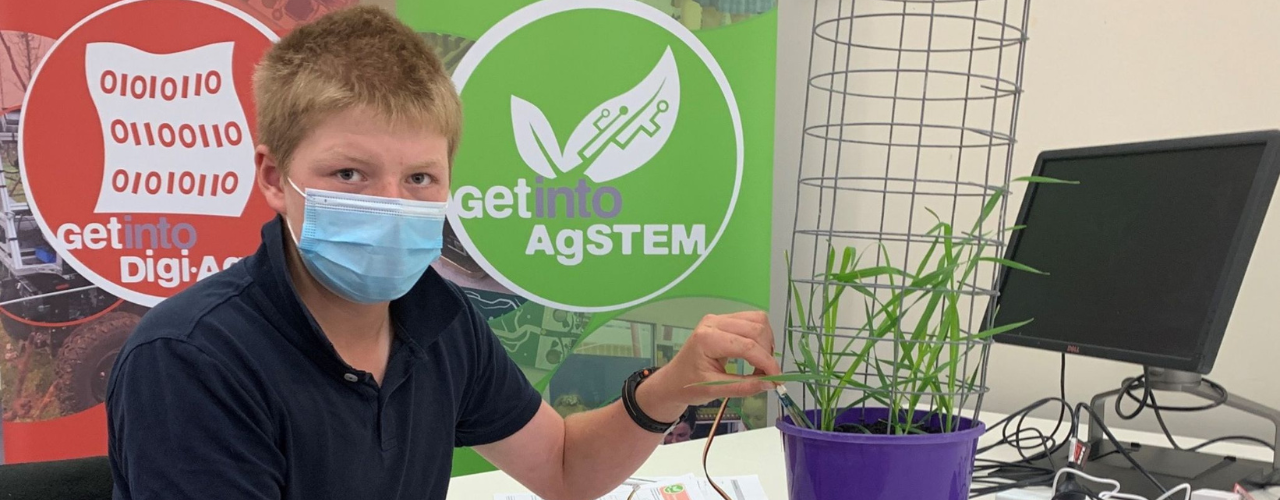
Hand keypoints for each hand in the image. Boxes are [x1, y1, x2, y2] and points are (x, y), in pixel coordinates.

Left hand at [635, 311, 781, 421]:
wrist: (673, 380)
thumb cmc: (688, 386)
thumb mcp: (714, 390)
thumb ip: (744, 386)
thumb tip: (771, 383)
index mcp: (707, 338)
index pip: (747, 346)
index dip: (766, 363)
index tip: (776, 379)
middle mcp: (714, 322)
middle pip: (756, 329)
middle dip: (766, 352)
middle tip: (766, 375)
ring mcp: (719, 318)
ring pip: (757, 320)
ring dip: (766, 342)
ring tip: (761, 364)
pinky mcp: (725, 320)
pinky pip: (751, 321)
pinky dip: (760, 337)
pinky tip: (756, 354)